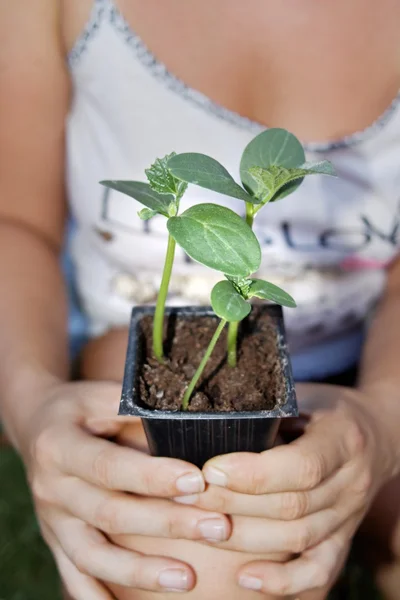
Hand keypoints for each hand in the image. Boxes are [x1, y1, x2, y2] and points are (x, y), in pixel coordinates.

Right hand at [24, 380, 230, 598]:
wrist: (36, 426)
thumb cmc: (78, 408)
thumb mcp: (99, 395)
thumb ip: (134, 409)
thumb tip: (189, 420)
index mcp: (60, 446)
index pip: (109, 467)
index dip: (152, 477)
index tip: (197, 481)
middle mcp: (51, 488)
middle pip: (110, 514)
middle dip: (166, 523)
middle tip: (217, 527)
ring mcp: (52, 520)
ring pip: (93, 555)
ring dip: (140, 572)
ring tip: (188, 579)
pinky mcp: (55, 540)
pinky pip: (74, 576)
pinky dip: (97, 598)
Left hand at [181, 383, 397, 595]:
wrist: (376, 433)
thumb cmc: (325, 409)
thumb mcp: (302, 396)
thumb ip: (267, 412)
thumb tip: (209, 422)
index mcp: (343, 438)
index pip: (301, 467)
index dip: (252, 474)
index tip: (210, 471)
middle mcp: (352, 481)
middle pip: (292, 507)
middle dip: (233, 503)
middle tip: (188, 496)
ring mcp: (350, 515)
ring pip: (298, 539)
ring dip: (244, 537)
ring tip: (199, 526)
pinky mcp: (343, 538)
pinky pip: (319, 570)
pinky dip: (283, 581)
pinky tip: (245, 578)